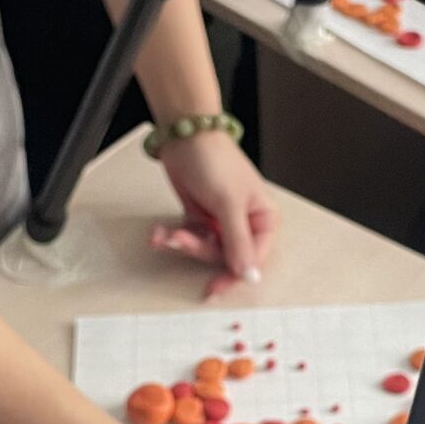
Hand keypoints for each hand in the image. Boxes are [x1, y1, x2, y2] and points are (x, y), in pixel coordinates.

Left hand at [153, 131, 278, 294]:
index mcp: (263, 218)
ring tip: (168, 233)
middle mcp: (245, 222)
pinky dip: (173, 237)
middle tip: (181, 240)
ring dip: (183, 243)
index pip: (254, 258)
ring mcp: (221, 221)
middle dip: (199, 250)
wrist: (184, 136)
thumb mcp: (229, 204)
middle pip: (225, 257)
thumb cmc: (214, 160)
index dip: (235, 273)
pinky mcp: (200, 218)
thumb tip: (250, 275)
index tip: (215, 287)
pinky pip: (189, 239)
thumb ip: (239, 242)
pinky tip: (160, 233)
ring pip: (204, 250)